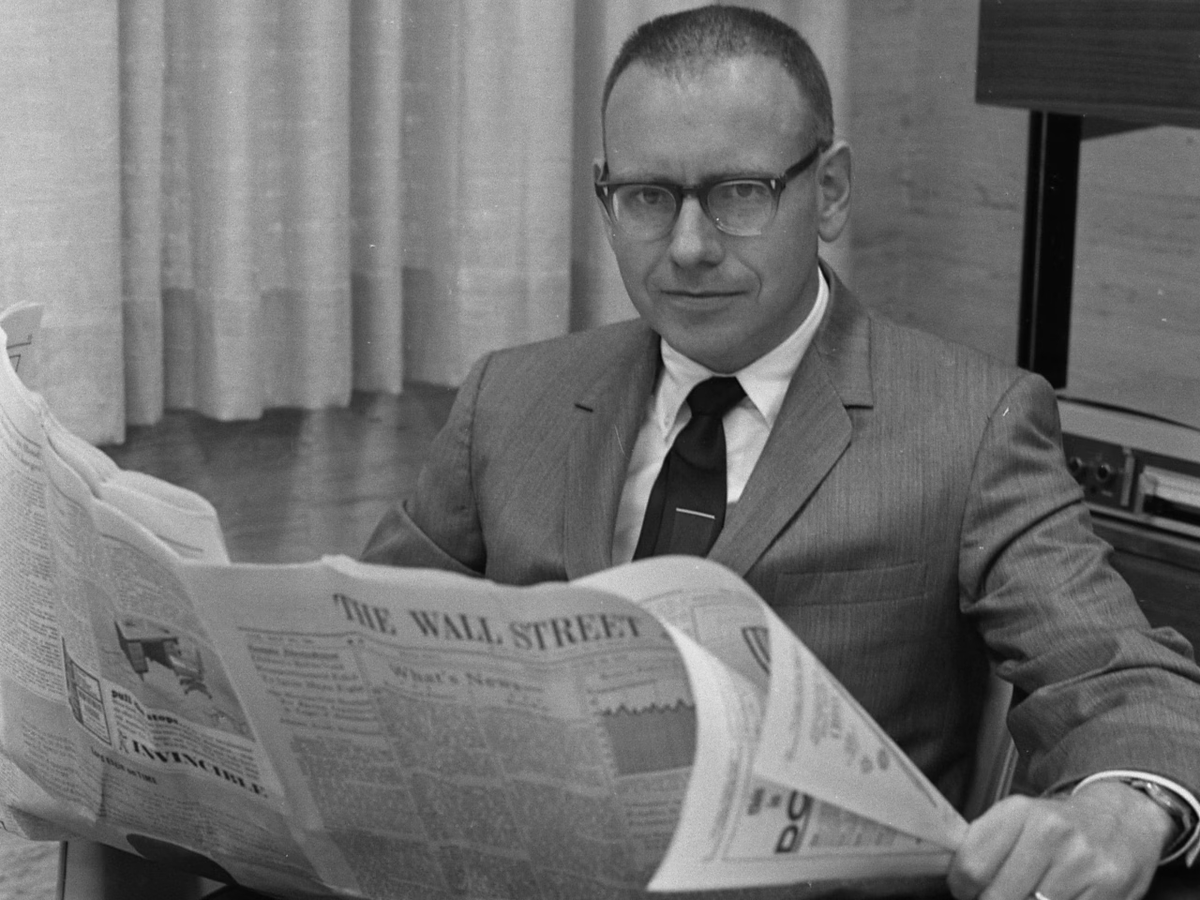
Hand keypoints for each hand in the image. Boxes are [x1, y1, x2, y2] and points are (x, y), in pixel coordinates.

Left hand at [946, 779, 1174, 899]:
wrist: (1122, 819)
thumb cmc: (1058, 827)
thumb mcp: (1017, 819)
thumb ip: (984, 846)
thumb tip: (959, 883)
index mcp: (1018, 811)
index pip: (971, 867)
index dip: (963, 890)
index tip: (968, 892)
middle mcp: (1049, 832)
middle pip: (998, 897)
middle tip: (995, 897)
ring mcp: (1081, 863)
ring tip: (1026, 896)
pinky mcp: (1108, 890)